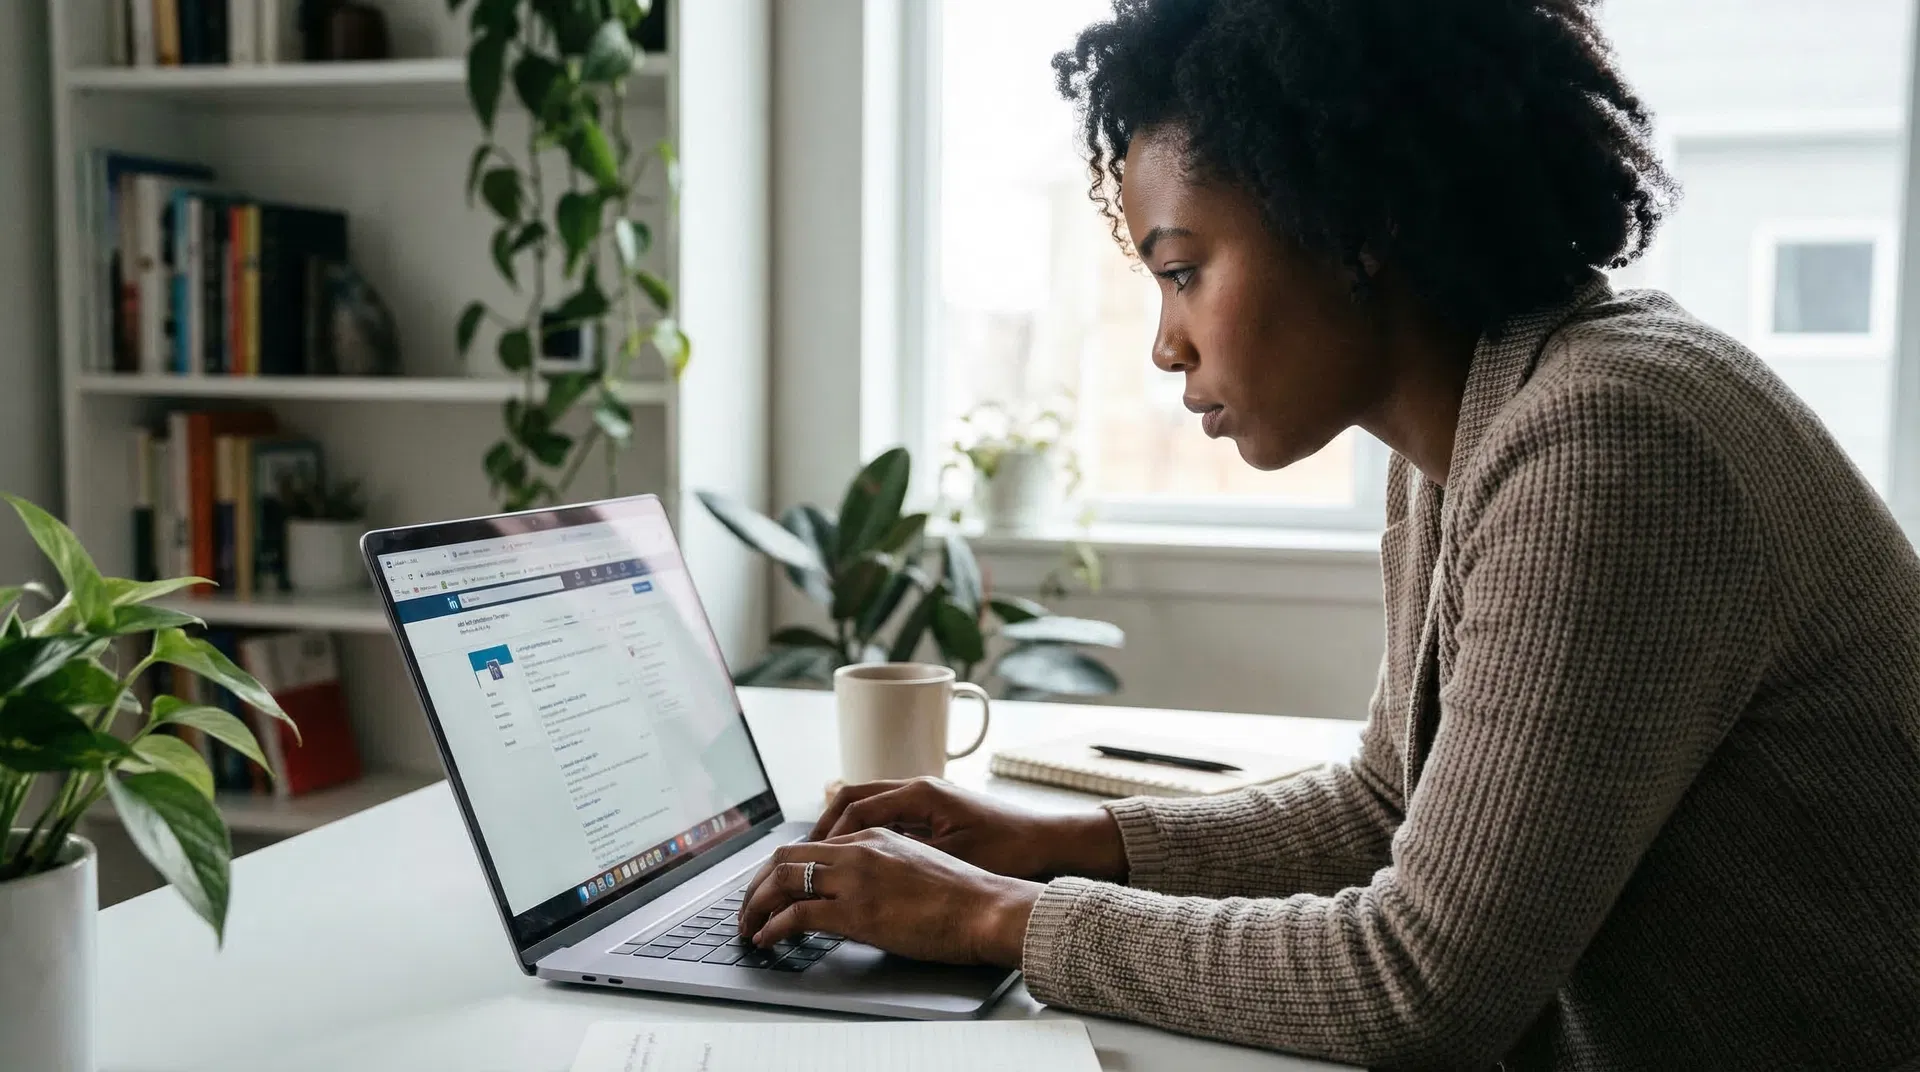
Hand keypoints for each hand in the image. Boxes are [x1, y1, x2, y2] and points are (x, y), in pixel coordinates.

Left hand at [737, 828, 1043, 966]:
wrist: (989, 907)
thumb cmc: (966, 895)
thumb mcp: (920, 864)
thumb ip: (887, 866)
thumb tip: (866, 888)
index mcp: (877, 834)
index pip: (815, 844)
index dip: (786, 867)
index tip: (775, 886)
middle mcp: (861, 848)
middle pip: (788, 855)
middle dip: (759, 882)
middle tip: (749, 906)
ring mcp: (856, 877)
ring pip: (784, 879)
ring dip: (757, 903)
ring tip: (749, 924)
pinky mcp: (856, 911)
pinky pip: (797, 914)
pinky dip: (773, 927)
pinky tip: (768, 938)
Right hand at [812, 777, 1126, 880]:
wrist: (1053, 843)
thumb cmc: (1011, 849)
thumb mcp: (952, 855)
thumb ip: (903, 853)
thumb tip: (858, 858)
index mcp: (920, 793)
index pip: (855, 805)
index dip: (827, 833)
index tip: (808, 857)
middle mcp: (921, 787)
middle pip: (855, 797)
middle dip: (826, 824)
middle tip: (805, 854)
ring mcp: (929, 798)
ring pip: (871, 804)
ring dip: (845, 827)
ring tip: (825, 856)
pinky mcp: (939, 811)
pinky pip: (890, 814)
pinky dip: (868, 830)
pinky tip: (862, 856)